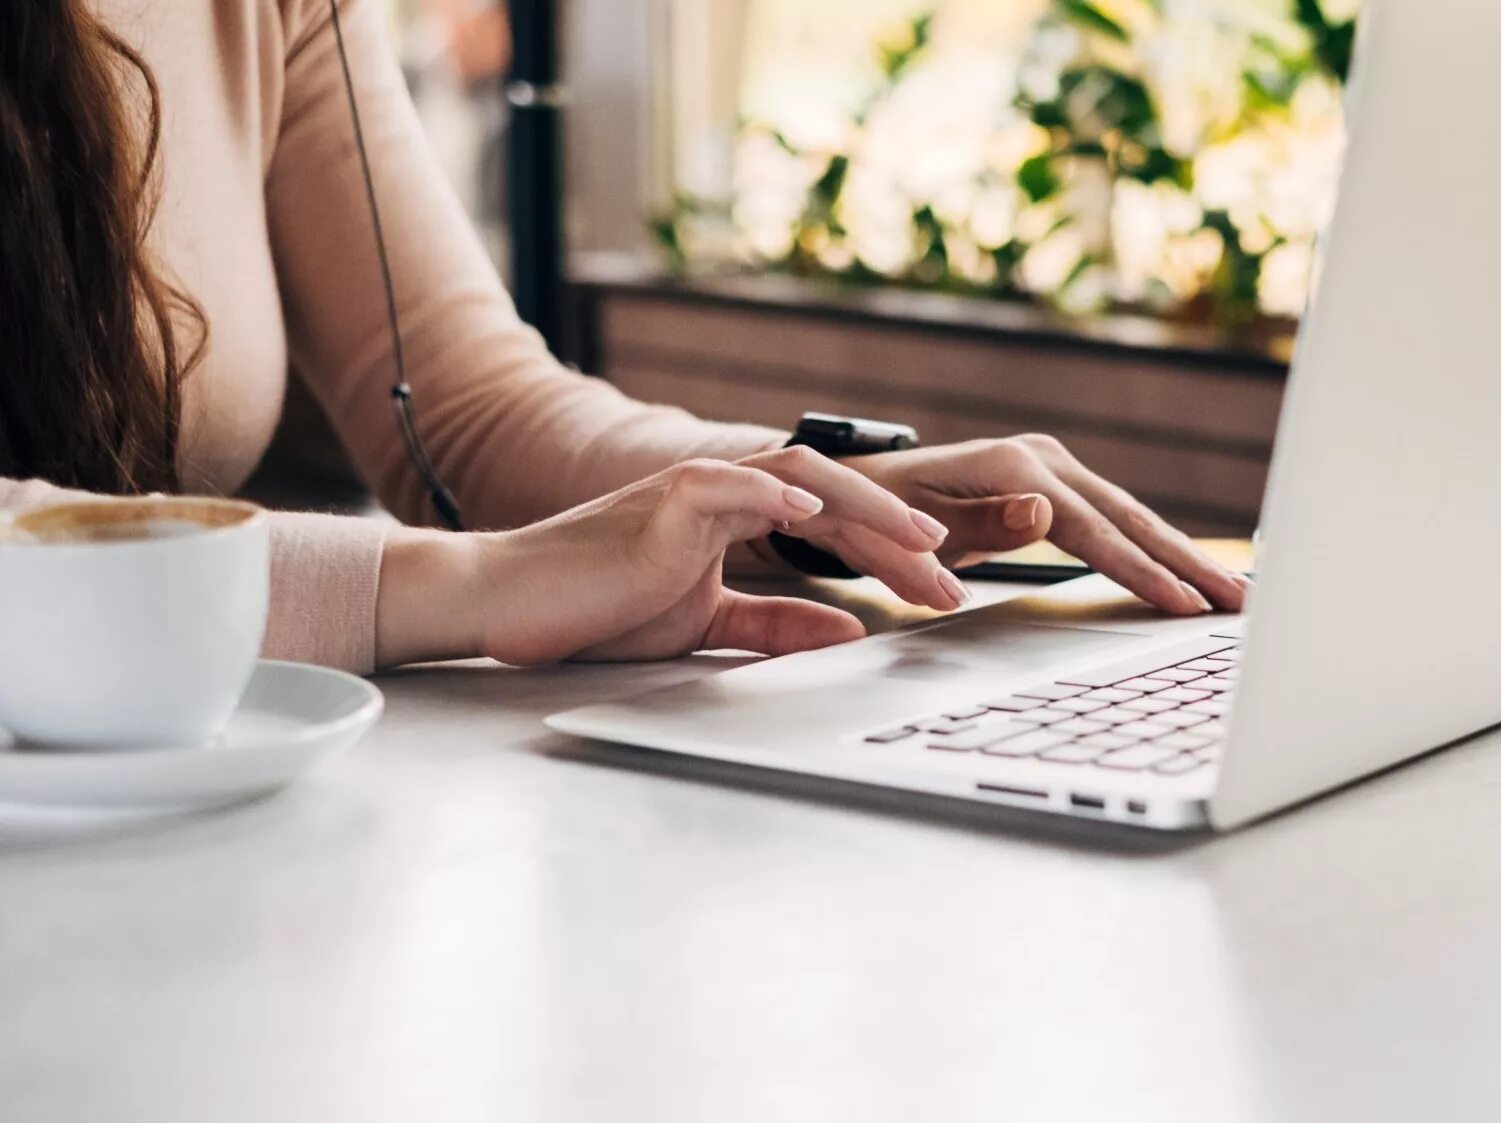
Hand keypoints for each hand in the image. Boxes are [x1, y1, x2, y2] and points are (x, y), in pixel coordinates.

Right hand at [376, 450, 964, 667]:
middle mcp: (727, 493)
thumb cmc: (596, 609)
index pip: (835, 528)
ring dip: (869, 510)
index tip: (942, 595)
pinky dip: (781, 496)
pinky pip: (736, 485)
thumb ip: (775, 624)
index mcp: (739, 519)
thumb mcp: (705, 625)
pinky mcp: (667, 498)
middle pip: (837, 500)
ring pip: (804, 479)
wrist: (511, 602)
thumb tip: (848, 630)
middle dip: (902, 542)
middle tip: (955, 586)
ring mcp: (698, 489)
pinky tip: (821, 515)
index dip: (893, 557)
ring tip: (919, 543)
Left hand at [839, 435, 1249, 615]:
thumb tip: (1044, 514)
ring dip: (1185, 557)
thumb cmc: (878, 516)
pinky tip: (1189, 573)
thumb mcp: (914, 528)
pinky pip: (1116, 520)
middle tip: (1241, 603)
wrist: (857, 489)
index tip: (1180, 604)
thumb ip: (980, 525)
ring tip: (1236, 594)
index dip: (1137, 569)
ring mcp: (1053, 469)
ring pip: (1132, 517)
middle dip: (1188, 563)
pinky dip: (1156, 548)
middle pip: (1129, 517)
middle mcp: (1042, 460)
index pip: (1090, 529)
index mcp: (1013, 467)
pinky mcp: (1057, 484)